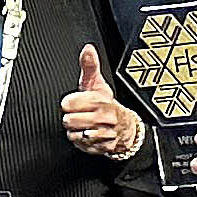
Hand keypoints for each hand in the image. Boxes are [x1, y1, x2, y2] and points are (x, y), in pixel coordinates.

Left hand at [59, 43, 146, 159]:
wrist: (127, 128)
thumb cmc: (108, 105)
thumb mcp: (98, 84)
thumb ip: (89, 66)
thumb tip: (87, 49)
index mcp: (100, 101)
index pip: (69, 104)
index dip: (69, 103)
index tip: (74, 103)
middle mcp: (103, 118)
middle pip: (69, 121)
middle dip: (71, 118)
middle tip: (79, 114)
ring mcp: (103, 134)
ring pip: (74, 134)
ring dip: (75, 131)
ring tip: (83, 124)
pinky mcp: (102, 147)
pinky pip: (80, 146)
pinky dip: (81, 142)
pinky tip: (87, 135)